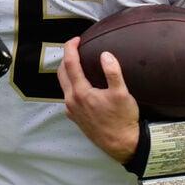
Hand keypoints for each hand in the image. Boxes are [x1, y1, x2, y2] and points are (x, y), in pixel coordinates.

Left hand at [57, 37, 139, 162]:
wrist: (122, 145)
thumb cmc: (123, 119)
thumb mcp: (122, 94)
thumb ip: (113, 72)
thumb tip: (105, 55)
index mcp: (81, 93)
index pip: (70, 64)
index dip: (71, 48)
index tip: (76, 39)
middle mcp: (72, 101)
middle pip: (61, 73)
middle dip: (66, 57)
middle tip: (76, 48)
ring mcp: (72, 110)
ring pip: (63, 85)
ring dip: (67, 71)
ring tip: (78, 63)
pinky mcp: (75, 117)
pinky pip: (68, 96)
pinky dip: (70, 85)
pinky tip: (81, 84)